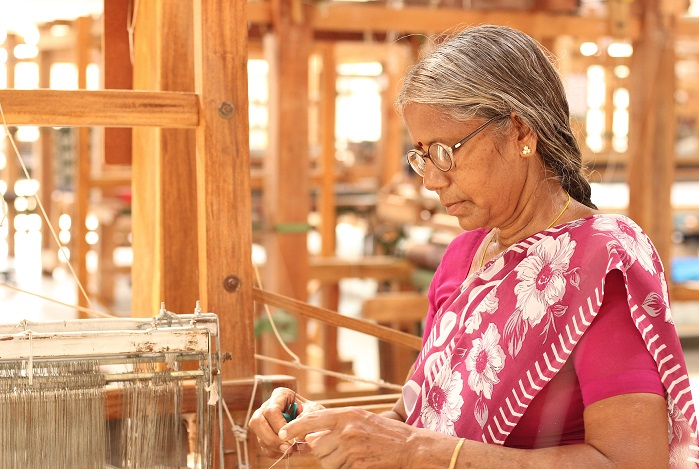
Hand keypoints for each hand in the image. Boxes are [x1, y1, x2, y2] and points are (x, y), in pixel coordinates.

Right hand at [248, 387, 324, 457]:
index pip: (271, 411)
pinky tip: (286, 452)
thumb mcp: (314, 412)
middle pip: (257, 422)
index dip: (278, 426)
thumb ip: (304, 422)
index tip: (291, 438)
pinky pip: (263, 446)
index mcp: (280, 395)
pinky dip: (274, 452)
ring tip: (290, 451)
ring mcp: (264, 420)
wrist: (316, 421)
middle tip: (287, 448)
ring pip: (258, 435)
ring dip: (274, 447)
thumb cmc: (314, 412)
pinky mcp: (264, 434)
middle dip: (271, 439)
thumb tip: (292, 438)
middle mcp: (268, 406)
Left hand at [278, 407, 420, 468]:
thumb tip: (310, 437)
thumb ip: (335, 424)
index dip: (294, 427)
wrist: (409, 446)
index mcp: (347, 415)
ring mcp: (352, 448)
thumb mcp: (359, 418)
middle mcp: (347, 430)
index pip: (312, 420)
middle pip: (317, 446)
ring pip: (326, 462)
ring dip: (333, 462)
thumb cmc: (383, 431)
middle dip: (323, 451)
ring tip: (352, 455)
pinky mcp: (357, 465)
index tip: (283, 433)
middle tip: (341, 448)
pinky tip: (358, 462)